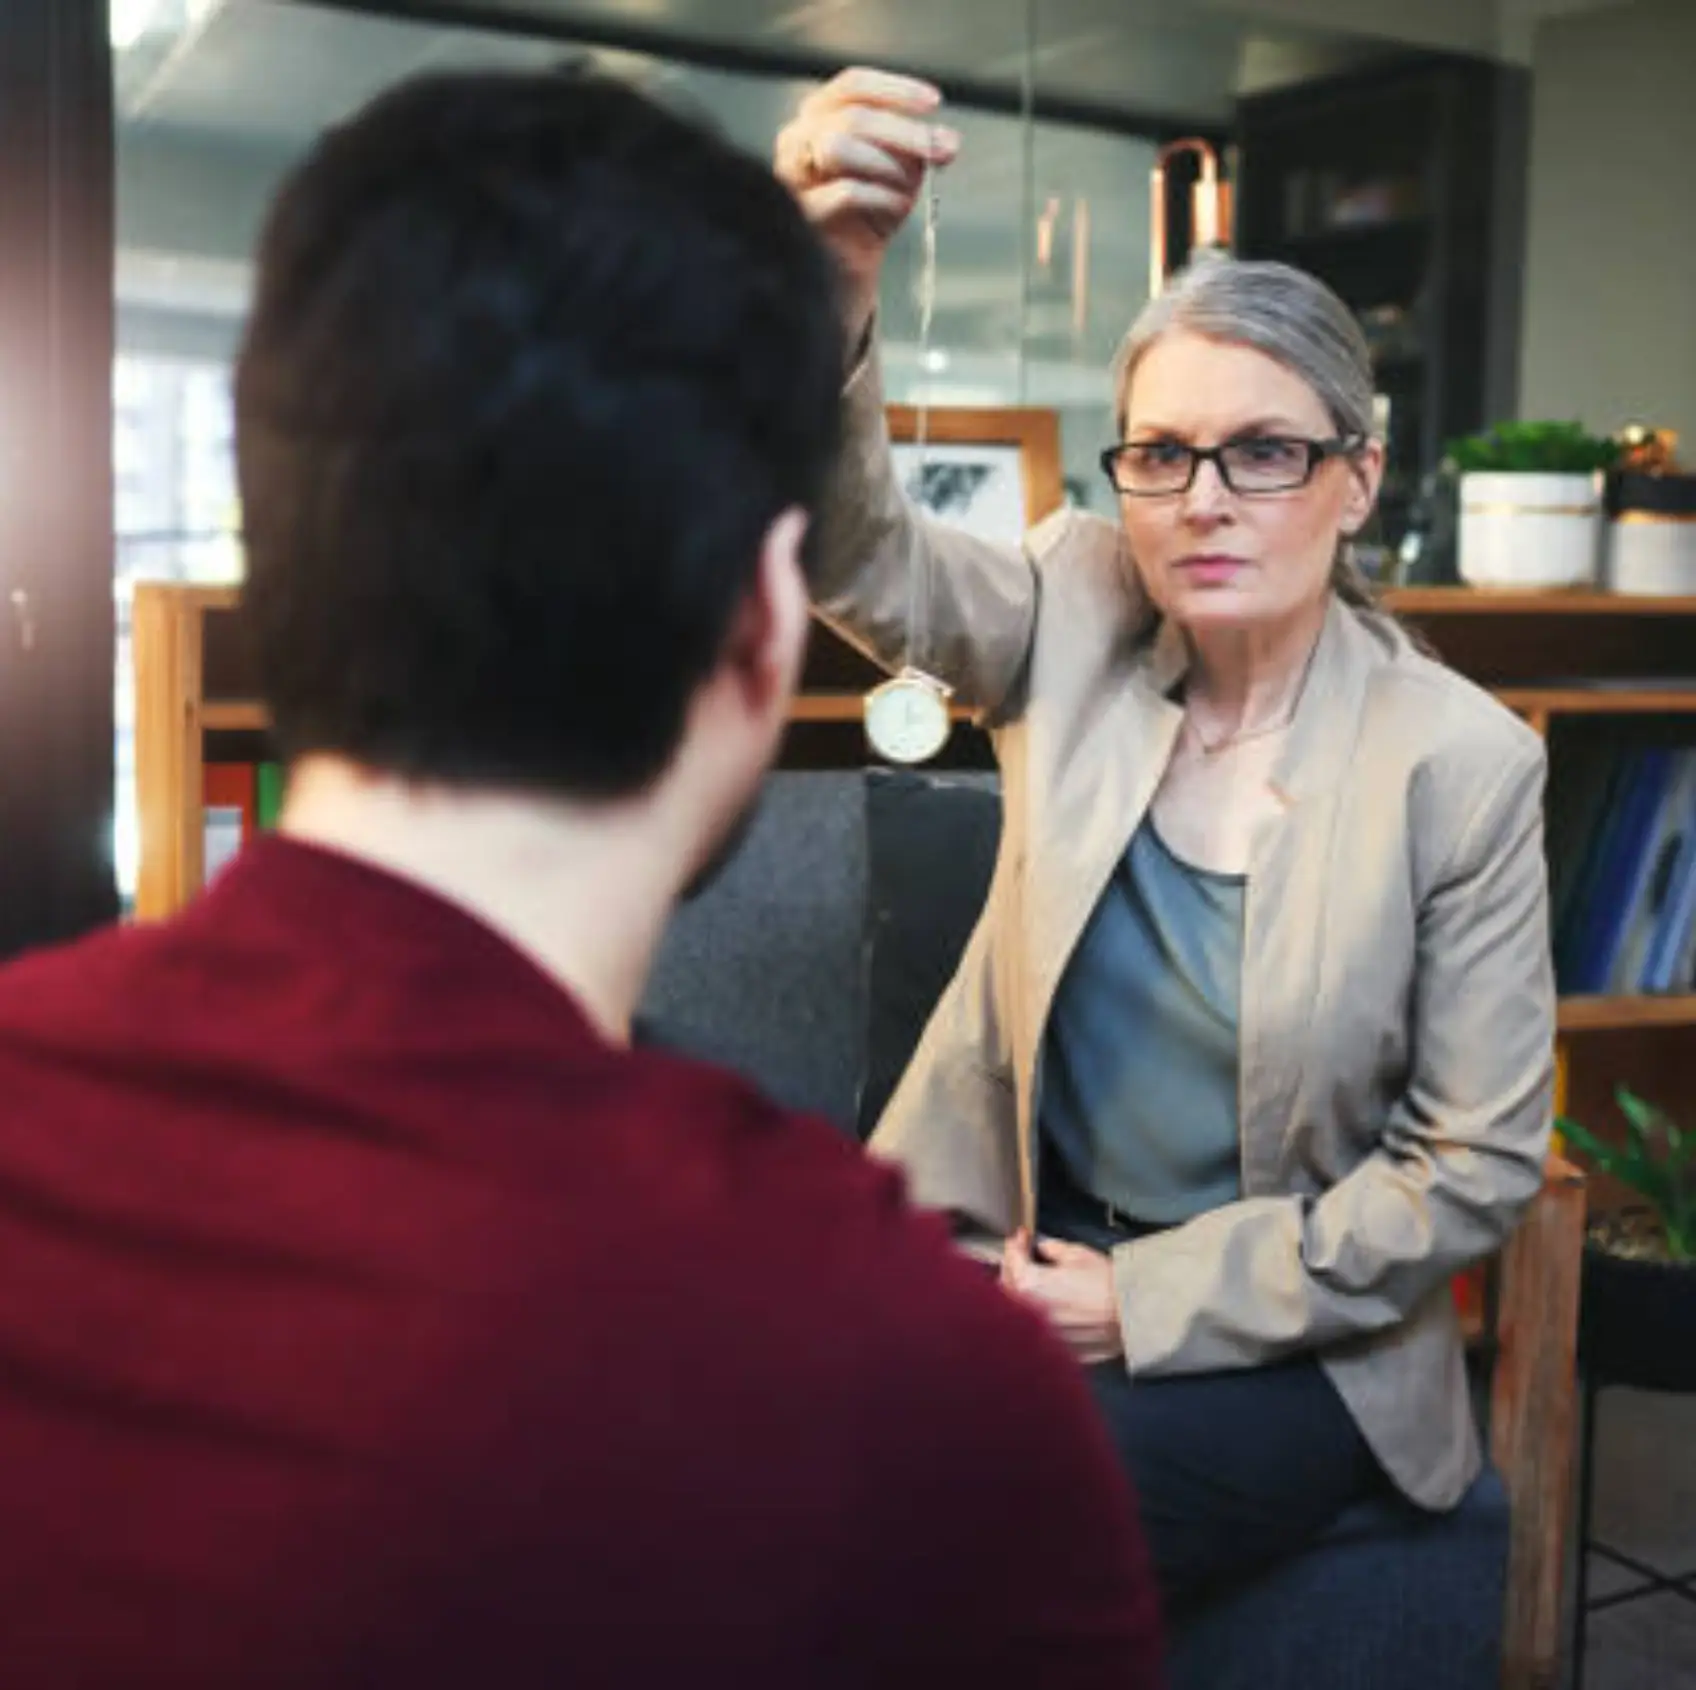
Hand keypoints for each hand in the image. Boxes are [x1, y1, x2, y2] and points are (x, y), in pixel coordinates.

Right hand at [774, 67, 959, 341]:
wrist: (850, 265)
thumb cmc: (872, 207)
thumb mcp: (901, 168)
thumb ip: (919, 148)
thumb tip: (946, 141)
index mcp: (819, 115)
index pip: (853, 85)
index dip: (895, 90)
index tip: (934, 103)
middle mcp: (797, 138)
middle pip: (852, 117)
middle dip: (903, 132)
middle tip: (939, 149)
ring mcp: (791, 176)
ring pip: (836, 145)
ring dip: (884, 163)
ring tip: (907, 187)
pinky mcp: (801, 212)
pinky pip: (844, 192)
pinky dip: (881, 196)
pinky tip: (897, 206)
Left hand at [1000, 1230, 1123, 1364]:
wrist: (1132, 1315)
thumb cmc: (1108, 1284)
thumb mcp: (1078, 1255)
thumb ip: (1053, 1249)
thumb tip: (1043, 1249)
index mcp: (1030, 1284)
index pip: (1012, 1258)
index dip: (1015, 1244)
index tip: (1022, 1237)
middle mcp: (1028, 1311)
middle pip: (1006, 1285)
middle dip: (1011, 1267)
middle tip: (1021, 1256)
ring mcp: (1038, 1332)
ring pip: (1014, 1310)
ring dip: (1017, 1292)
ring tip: (1028, 1280)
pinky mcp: (1051, 1346)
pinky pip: (1032, 1328)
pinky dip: (1032, 1315)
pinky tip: (1042, 1306)